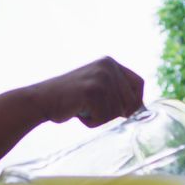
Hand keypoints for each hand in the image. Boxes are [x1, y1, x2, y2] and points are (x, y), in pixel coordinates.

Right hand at [28, 57, 143, 127]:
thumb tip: (143, 110)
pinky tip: (77, 112)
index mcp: (110, 62)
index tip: (126, 114)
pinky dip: (91, 122)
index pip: (139, 83)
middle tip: (91, 110)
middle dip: (114, 114)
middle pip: (130, 101)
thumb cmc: (70, 100)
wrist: (41, 100)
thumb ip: (116, 93)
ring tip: (82, 109)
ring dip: (100, 119)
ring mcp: (101, 77)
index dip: (137, 102)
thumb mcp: (97, 89)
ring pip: (117, 113)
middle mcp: (108, 66)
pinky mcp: (92, 90)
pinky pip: (104, 117)